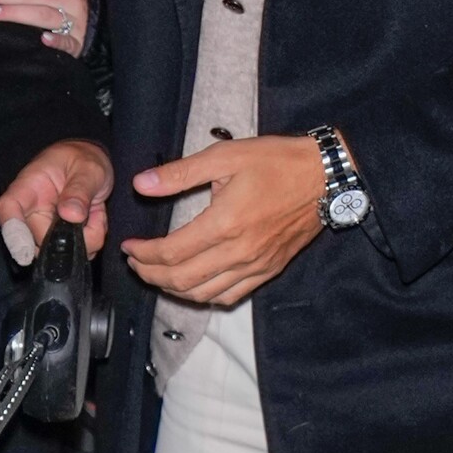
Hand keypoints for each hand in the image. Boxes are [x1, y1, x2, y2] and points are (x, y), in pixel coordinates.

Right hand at [0, 138, 112, 265]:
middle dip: (71, 237)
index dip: (12, 233)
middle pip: (37, 240)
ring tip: (96, 212)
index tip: (24, 255)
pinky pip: (74, 252)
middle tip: (95, 213)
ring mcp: (44, 227)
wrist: (90, 163)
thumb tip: (72, 215)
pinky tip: (96, 219)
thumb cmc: (83, 159)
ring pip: (58, 251)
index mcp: (29, 186)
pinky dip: (91, 241)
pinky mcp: (58, 239)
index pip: (8, 208)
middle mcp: (31, 210)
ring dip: (86, 239)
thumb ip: (80, 189)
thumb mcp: (88, 168)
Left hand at [121, 135, 323, 305]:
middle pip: (182, 280)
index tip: (129, 246)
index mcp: (224, 223)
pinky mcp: (269, 270)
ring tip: (158, 274)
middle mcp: (239, 252)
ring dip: (174, 290)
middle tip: (136, 263)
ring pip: (204, 295)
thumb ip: (180, 173)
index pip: (171, 253)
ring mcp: (256, 265)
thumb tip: (141, 184)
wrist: (324, 177)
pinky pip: (231, 296)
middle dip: (150, 275)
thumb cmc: (275, 161)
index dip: (143, 254)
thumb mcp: (224, 156)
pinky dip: (205, 297)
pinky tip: (195, 285)